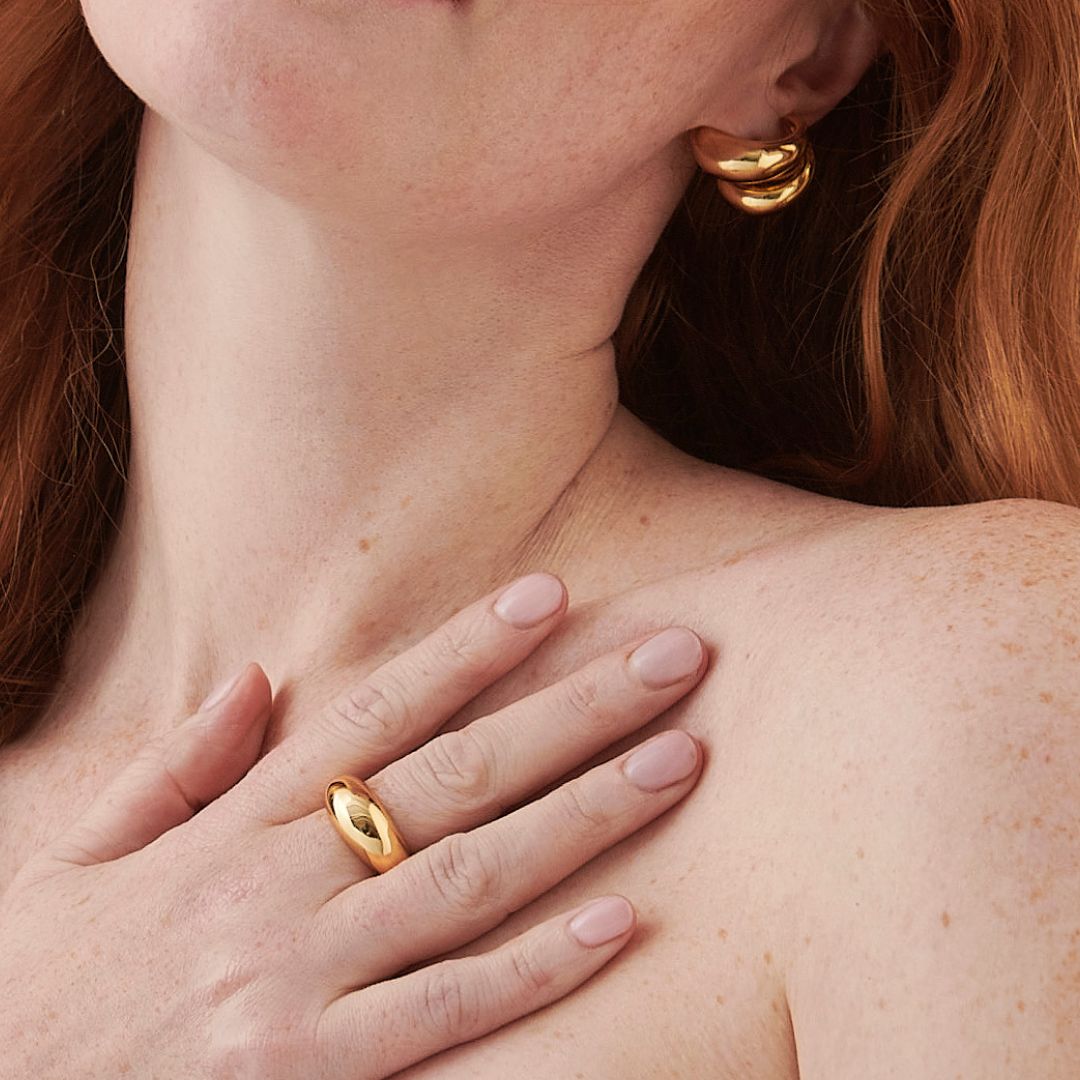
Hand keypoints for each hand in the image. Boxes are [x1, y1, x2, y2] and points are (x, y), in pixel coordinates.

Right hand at [0, 572, 707, 1078]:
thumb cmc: (47, 975)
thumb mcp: (82, 850)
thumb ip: (179, 763)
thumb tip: (260, 680)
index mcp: (235, 824)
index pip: (375, 710)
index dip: (468, 648)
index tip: (553, 596)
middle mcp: (279, 884)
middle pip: (455, 776)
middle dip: (574, 709)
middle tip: (677, 656)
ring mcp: (300, 980)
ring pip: (470, 877)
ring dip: (585, 813)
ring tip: (681, 759)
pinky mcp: (308, 1076)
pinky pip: (444, 1013)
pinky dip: (535, 968)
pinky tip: (617, 922)